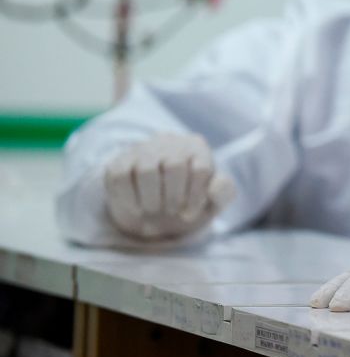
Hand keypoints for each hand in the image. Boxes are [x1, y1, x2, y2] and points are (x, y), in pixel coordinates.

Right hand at [103, 133, 235, 241]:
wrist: (155, 210)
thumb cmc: (188, 200)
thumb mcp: (212, 199)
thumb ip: (223, 191)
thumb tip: (213, 189)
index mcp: (197, 148)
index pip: (201, 168)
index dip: (195, 196)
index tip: (189, 214)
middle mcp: (170, 142)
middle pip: (174, 166)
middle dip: (173, 197)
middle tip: (171, 211)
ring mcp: (143, 149)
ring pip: (146, 170)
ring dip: (151, 199)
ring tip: (154, 209)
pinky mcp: (119, 162)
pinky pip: (120, 177)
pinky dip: (129, 199)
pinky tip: (137, 208)